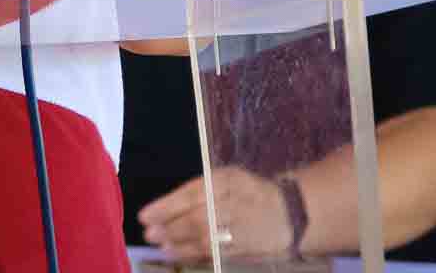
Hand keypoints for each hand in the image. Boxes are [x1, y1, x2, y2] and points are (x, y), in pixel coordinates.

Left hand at [137, 166, 293, 262]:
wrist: (290, 213)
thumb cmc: (250, 193)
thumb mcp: (228, 179)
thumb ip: (200, 191)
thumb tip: (165, 207)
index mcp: (229, 181)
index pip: (194, 194)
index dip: (167, 206)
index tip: (145, 215)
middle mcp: (236, 204)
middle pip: (199, 217)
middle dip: (171, 227)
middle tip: (149, 234)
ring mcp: (242, 228)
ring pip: (206, 239)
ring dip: (179, 244)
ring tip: (161, 245)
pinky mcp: (246, 249)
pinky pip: (215, 253)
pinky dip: (194, 255)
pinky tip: (178, 254)